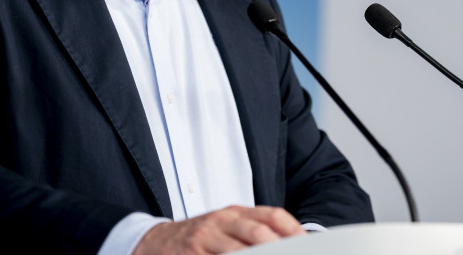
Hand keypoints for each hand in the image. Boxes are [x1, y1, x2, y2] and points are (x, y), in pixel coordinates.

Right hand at [133, 205, 305, 254]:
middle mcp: (222, 221)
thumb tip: (290, 241)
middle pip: (259, 232)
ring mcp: (206, 238)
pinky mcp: (193, 253)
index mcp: (235, 212)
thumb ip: (253, 232)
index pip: (272, 215)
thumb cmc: (199, 238)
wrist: (154, 242)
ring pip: (240, 250)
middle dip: (280, 247)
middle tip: (296, 253)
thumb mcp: (226, 227)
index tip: (308, 243)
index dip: (293, 229)